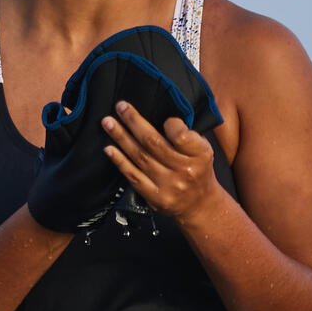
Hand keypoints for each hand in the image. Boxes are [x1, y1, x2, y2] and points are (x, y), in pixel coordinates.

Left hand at [102, 101, 227, 226]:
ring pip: (140, 156)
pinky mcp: (155, 196)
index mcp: (200, 155)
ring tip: (107, 122)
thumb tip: (160, 115)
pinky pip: (133, 176)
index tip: (163, 118)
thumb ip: (186, 134)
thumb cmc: (198, 169)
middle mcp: (184, 170)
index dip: (169, 124)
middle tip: (120, 106)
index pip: (180, 135)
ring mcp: (168, 185)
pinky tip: (109, 149)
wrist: (199, 204)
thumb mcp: (203, 149)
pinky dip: (120, 161)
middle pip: (153, 142)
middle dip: (134, 121)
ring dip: (121, 137)